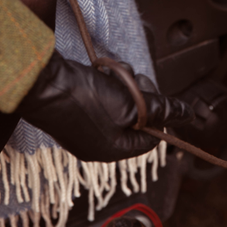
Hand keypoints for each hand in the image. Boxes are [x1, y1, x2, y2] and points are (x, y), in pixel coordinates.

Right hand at [17, 51, 193, 161]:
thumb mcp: (130, 104)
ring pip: (119, 106)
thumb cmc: (84, 98)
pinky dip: (106, 86)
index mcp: (113, 150)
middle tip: (135, 81)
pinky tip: (100, 75)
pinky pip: (101, 101)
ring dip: (122, 87)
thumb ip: (160, 109)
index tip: (153, 93)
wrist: (41, 83)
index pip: (151, 138)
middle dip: (139, 96)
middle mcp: (98, 144)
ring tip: (113, 76)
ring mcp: (84, 129)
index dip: (158, 114)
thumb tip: (185, 114)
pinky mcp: (74, 112)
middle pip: (135, 120)